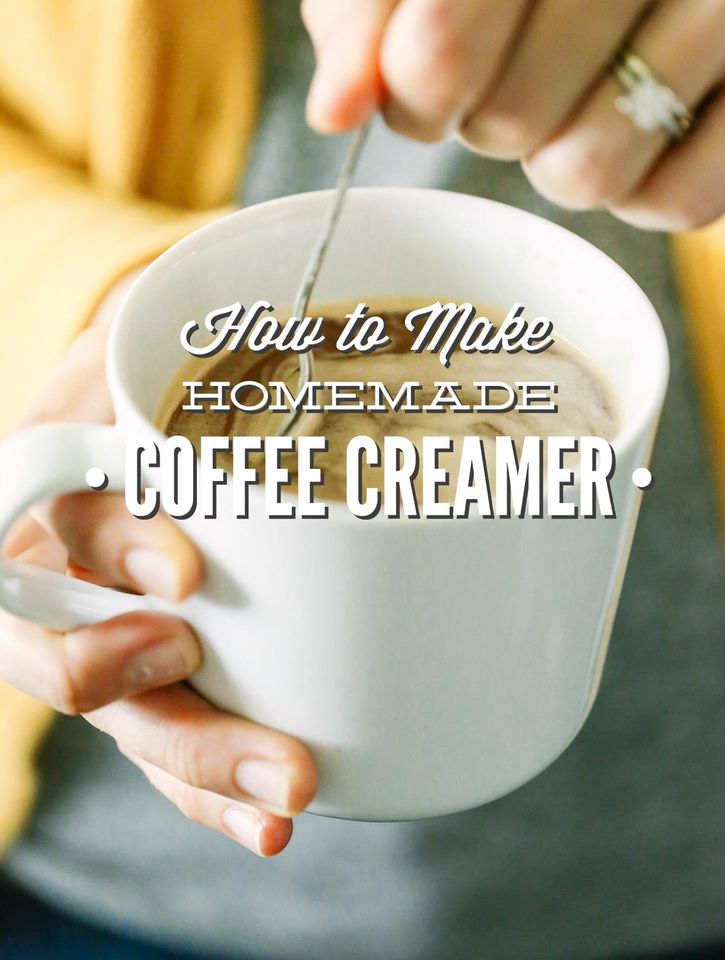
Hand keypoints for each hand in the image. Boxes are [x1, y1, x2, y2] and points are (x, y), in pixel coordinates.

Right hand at [1, 304, 316, 856]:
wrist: (142, 394)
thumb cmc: (146, 365)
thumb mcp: (142, 335)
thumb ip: (165, 338)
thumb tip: (262, 300)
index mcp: (44, 490)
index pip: (52, 537)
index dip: (110, 562)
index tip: (183, 576)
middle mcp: (58, 576)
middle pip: (78, 664)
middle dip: (164, 711)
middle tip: (267, 747)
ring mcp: (103, 634)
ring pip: (127, 721)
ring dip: (204, 768)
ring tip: (286, 795)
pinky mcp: (157, 673)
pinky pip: (167, 747)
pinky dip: (212, 792)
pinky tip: (272, 818)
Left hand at [303, 0, 724, 230]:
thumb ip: (366, 0)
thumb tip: (331, 114)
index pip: (435, 58)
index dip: (413, 97)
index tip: (435, 74)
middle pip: (508, 126)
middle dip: (489, 118)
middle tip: (526, 59)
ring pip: (590, 174)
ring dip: (560, 158)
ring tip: (585, 89)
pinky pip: (680, 203)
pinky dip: (642, 189)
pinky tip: (643, 123)